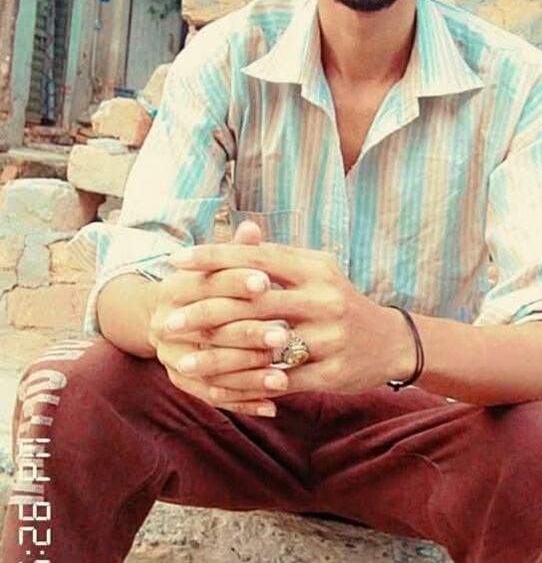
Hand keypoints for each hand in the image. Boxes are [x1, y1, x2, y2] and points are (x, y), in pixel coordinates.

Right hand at [148, 222, 290, 416]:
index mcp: (175, 288)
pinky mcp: (181, 382)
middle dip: (248, 333)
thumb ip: (238, 251)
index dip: (236, 282)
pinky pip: (213, 396)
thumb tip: (252, 227)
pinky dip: (243, 401)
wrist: (169, 318)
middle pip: (210, 329)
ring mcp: (171, 355)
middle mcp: (165, 323)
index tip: (268, 283)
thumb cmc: (209, 285)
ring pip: (212, 369)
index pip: (206, 284)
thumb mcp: (219, 266)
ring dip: (249, 374)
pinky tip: (273, 405)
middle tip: (284, 336)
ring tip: (284, 378)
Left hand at [167, 242, 414, 394]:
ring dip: (218, 357)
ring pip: (262, 347)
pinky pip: (281, 380)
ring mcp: (330, 337)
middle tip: (168, 320)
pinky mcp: (332, 372)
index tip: (176, 261)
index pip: (257, 257)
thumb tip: (237, 231)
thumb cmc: (338, 300)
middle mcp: (324, 298)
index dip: (214, 258)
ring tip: (183, 361)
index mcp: (315, 267)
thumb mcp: (314, 271)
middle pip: (254, 302)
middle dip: (205, 311)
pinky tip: (217, 388)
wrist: (389, 341)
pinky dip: (247, 384)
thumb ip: (275, 257)